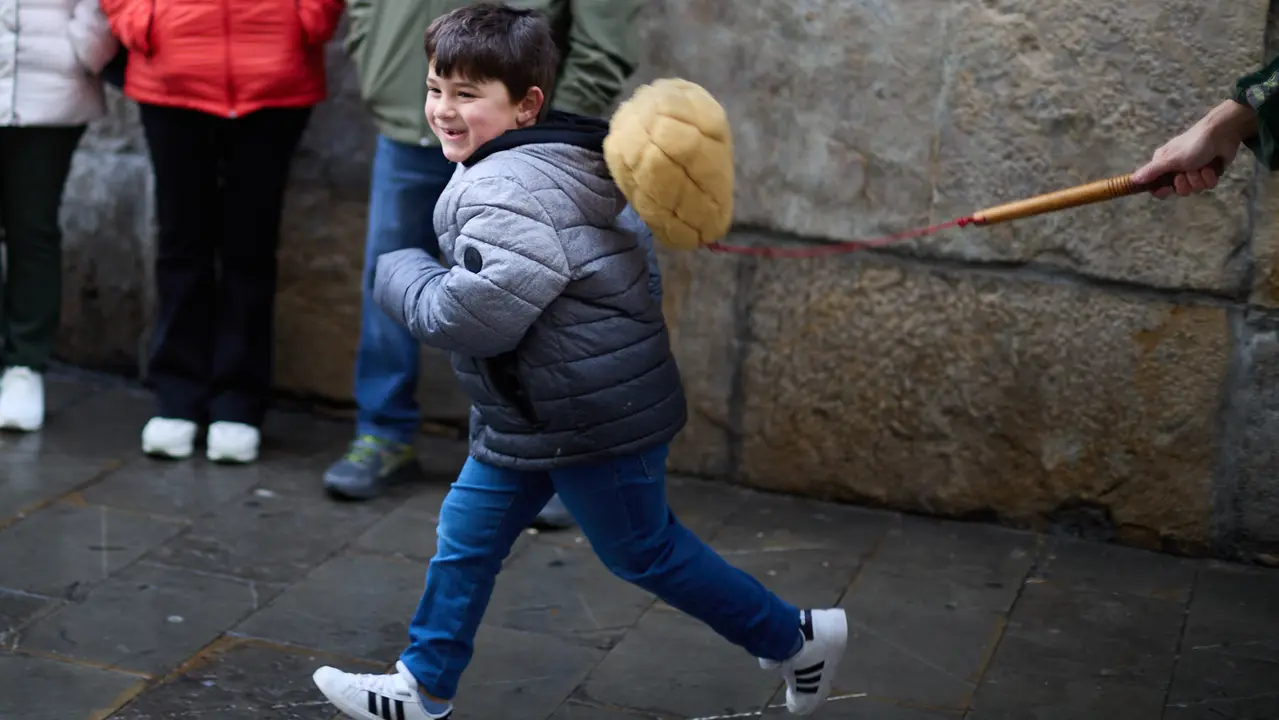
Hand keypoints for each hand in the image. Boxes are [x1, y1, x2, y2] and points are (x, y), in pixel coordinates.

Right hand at [1131, 99, 1258, 197]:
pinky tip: (1212, 166)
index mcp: (1164, 164)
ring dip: (1199, 179)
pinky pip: (1208, 185)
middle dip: (1185, 183)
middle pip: (1177, 190)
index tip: (1167, 189)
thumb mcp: (1170, 159)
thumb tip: (1132, 180)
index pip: (1157, 185)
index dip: (1162, 191)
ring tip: (1202, 166)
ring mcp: (1194, 172)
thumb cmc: (1193, 144)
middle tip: (1186, 172)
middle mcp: (1178, 169)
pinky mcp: (1209, 173)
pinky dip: (1211, 177)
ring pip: (1194, 189)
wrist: (1222, 134)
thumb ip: (1151, 171)